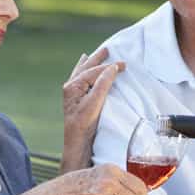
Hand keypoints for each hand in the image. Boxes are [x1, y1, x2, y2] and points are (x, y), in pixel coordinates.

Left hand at [62, 48, 122, 169]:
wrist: (77, 145)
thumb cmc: (84, 126)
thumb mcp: (94, 104)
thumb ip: (103, 84)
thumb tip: (111, 68)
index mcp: (72, 86)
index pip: (94, 71)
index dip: (110, 66)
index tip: (124, 64)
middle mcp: (70, 88)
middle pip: (86, 68)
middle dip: (97, 59)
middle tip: (107, 49)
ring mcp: (72, 94)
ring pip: (82, 73)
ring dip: (90, 63)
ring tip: (93, 55)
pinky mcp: (76, 101)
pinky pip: (81, 81)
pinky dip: (84, 73)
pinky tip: (83, 70)